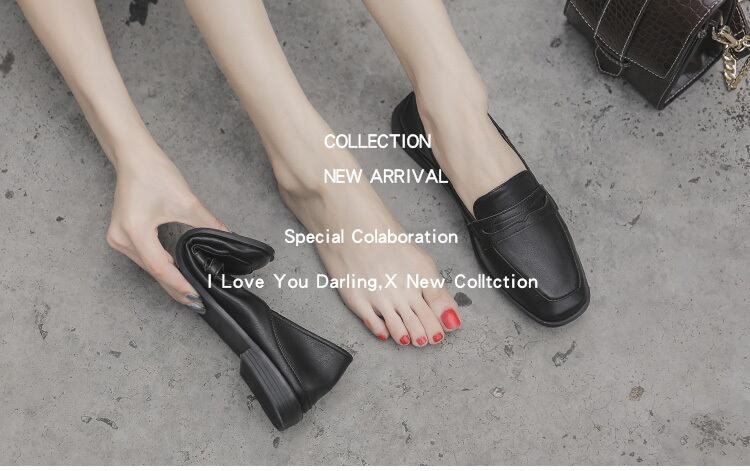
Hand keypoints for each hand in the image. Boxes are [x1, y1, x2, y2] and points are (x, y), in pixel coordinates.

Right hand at [106, 142, 226, 310]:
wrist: (134, 157)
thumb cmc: (155, 174)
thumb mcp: (186, 202)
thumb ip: (207, 224)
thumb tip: (227, 238)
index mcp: (135, 231)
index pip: (160, 268)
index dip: (179, 284)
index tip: (196, 296)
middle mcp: (121, 239)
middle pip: (153, 271)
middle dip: (176, 287)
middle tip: (197, 302)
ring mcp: (118, 238)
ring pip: (148, 267)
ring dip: (168, 279)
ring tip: (190, 292)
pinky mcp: (121, 235)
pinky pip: (143, 258)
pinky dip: (160, 267)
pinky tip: (176, 274)